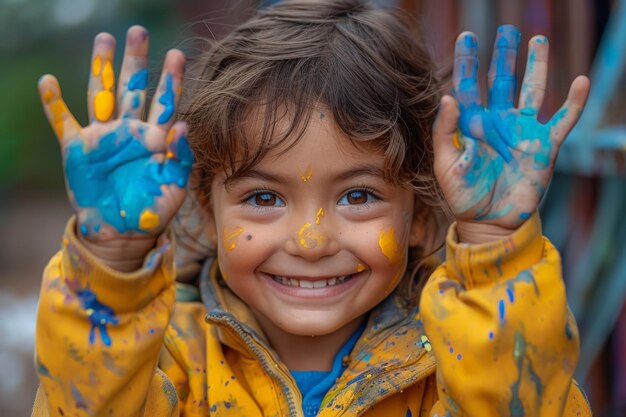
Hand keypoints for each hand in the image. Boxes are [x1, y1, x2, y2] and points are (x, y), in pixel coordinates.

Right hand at [38, 26, 192, 268]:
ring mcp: (103, 137)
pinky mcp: (77, 149)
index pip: (165, 102)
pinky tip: (48, 82)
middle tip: (139, 31)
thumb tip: (183, 125)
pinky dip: (54, 104)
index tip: (177, 54)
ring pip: (101, 95)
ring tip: (103, 39)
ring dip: (101, 68)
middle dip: (136, 61)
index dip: (171, 79)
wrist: (124, 232)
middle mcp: (129, 130)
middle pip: (133, 88)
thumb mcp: (174, 185)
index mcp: (156, 138)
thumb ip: (180, 156)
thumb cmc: (153, 208)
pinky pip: (63, 122)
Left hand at [433, 25, 588, 242]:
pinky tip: (581, 81)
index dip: (467, 62)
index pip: (468, 87)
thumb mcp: (446, 165)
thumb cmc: (463, 196)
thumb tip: (449, 97)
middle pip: (501, 81)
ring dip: (536, 67)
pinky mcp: (543, 147)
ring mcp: (522, 132)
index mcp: (471, 125)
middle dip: (504, 56)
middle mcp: (497, 122)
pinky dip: (574, 103)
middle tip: (507, 30)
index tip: (466, 37)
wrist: (489, 222)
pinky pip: (563, 121)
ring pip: (531, 92)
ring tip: (537, 40)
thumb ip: (445, 132)